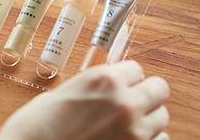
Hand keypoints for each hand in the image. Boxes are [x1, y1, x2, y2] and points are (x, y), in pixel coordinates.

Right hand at [0, 61, 169, 139]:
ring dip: (148, 120)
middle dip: (146, 94)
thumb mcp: (64, 93)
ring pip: (162, 117)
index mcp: (103, 79)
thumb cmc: (37, 127)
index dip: (127, 79)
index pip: (137, 69)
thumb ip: (93, 88)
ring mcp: (134, 131)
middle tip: (132, 103)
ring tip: (127, 126)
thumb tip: (108, 89)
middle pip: (159, 88)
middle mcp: (124, 102)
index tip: (120, 86)